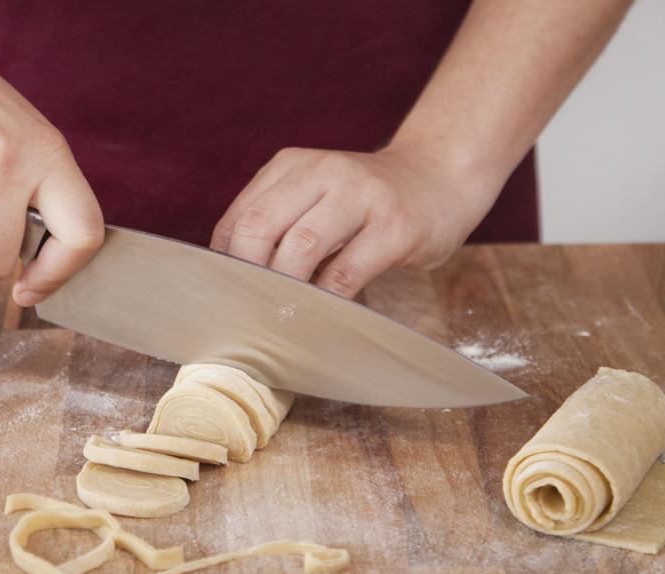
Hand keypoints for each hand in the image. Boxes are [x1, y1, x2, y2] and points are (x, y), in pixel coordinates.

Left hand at [211, 147, 497, 298]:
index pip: (240, 216)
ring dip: (284, 288)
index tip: (225, 297)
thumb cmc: (367, 202)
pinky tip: (320, 313)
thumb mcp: (316, 197)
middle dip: (248, 275)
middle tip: (248, 309)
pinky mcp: (395, 226)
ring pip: (301, 246)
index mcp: (292, 166)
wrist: (441, 177)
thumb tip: (235, 281)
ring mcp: (361, 195)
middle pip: (260, 226)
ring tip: (280, 314)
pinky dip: (326, 299)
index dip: (225, 262)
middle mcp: (323, 172)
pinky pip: (347, 271)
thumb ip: (279, 224)